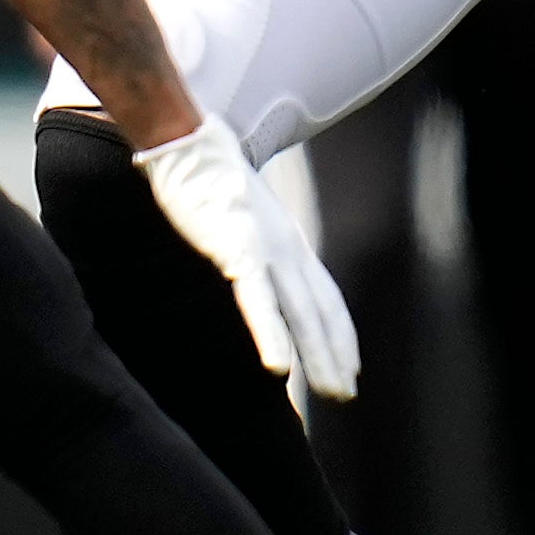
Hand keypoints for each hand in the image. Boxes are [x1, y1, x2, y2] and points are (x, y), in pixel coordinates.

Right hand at [130, 114, 359, 400]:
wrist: (185, 140)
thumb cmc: (205, 175)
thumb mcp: (240, 214)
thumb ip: (250, 243)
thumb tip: (247, 264)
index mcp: (286, 240)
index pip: (324, 295)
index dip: (338, 332)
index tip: (349, 364)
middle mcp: (286, 247)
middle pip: (320, 310)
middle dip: (336, 354)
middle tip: (347, 393)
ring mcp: (265, 249)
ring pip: (301, 312)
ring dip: (318, 354)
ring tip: (334, 389)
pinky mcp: (237, 249)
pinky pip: (258, 301)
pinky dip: (272, 335)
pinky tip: (280, 367)